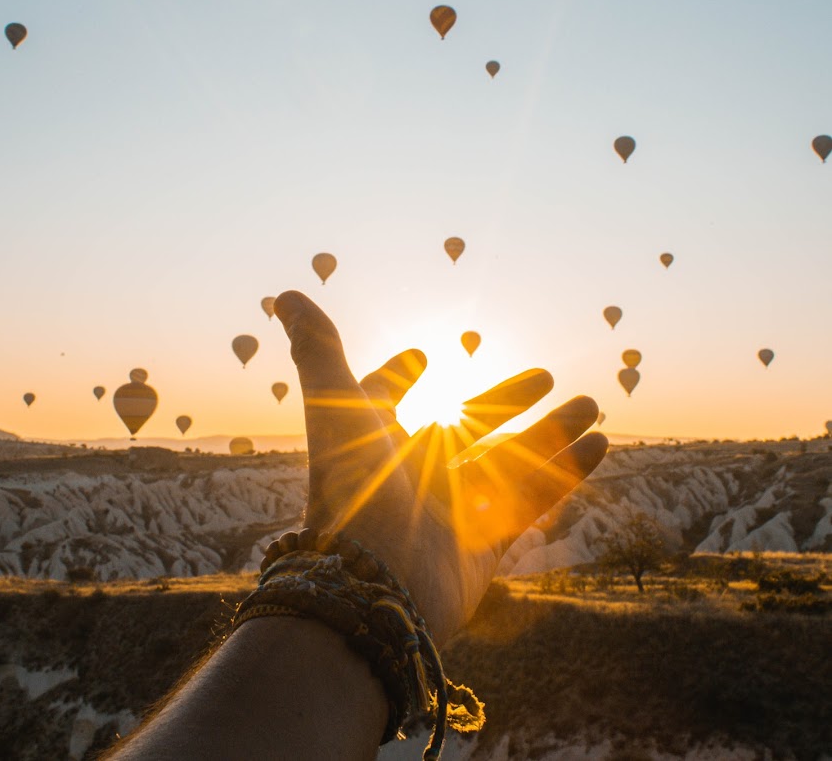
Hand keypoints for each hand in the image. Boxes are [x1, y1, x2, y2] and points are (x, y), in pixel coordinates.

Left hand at [274, 291, 607, 642]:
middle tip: (545, 375)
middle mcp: (412, 477)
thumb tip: (286, 293)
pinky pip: (529, 503)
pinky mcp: (483, 548)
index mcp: (375, 444)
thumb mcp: (337, 408)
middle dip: (506, 402)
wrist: (374, 590)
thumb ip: (319, 351)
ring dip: (550, 434)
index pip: (383, 402)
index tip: (419, 357)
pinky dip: (564, 474)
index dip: (396, 378)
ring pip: (508, 463)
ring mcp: (450, 513)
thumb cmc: (352, 490)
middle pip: (466, 430)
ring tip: (590, 404)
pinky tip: (598, 444)